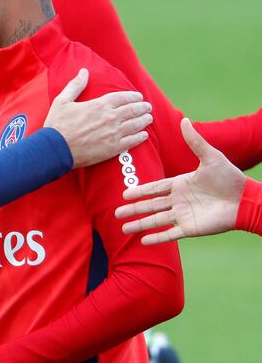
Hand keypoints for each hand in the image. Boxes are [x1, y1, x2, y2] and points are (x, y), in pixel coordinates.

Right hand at [44, 68, 151, 167]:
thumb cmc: (57, 125)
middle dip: (142, 107)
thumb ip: (75, 85)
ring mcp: (113, 134)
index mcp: (99, 105)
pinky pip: (132, 141)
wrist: (55, 149)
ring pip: (135, 125)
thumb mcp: (62, 101)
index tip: (139, 96)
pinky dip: (140, 137)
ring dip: (144, 120)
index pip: (123, 97)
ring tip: (149, 118)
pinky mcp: (113, 148)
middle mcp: (110, 118)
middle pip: (133, 110)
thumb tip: (84, 71)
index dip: (133, 96)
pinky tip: (144, 135)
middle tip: (148, 107)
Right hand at [115, 118, 246, 244]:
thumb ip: (195, 141)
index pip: (154, 188)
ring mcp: (184, 215)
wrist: (246, 199)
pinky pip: (170, 234)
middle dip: (133, 210)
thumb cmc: (230, 177)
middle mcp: (179, 201)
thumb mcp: (210, 156)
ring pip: (156, 221)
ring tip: (124, 229)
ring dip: (140, 225)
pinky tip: (144, 242)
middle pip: (150, 206)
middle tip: (115, 213)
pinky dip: (157, 239)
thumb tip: (184, 120)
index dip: (139, 191)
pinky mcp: (191, 228)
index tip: (124, 195)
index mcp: (180, 184)